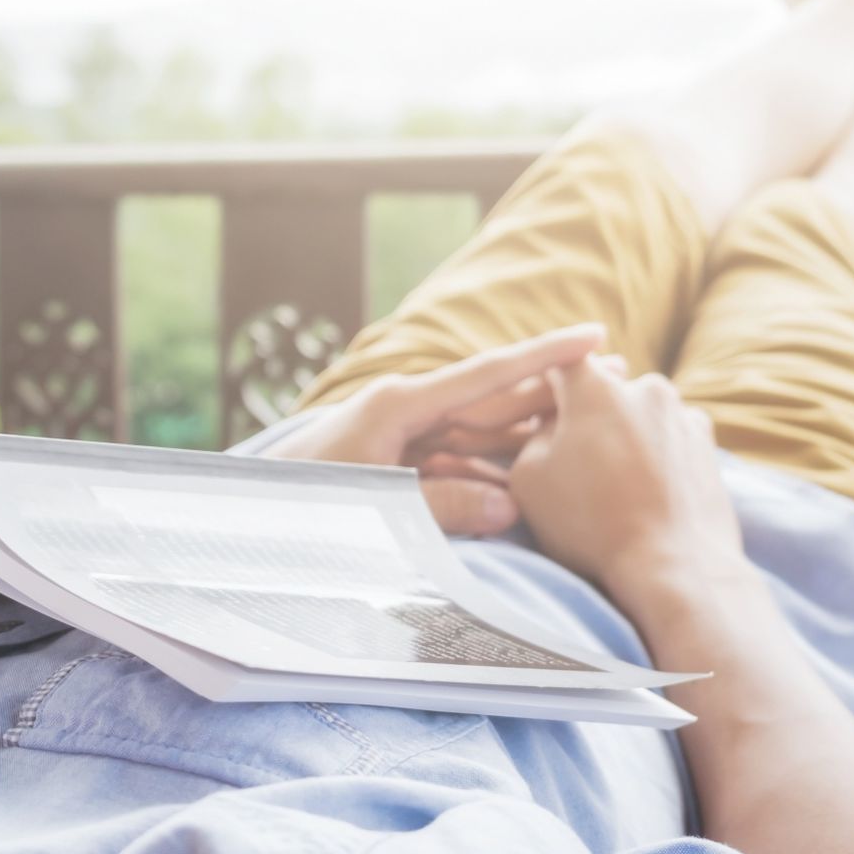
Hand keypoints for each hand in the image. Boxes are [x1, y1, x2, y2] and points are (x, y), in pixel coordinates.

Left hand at [262, 323, 605, 533]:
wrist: (238, 519)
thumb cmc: (296, 509)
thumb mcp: (368, 507)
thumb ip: (438, 508)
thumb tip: (508, 508)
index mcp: (398, 404)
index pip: (486, 374)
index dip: (542, 355)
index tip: (592, 334)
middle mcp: (404, 412)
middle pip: (493, 398)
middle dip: (551, 388)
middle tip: (616, 376)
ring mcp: (401, 439)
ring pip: (481, 435)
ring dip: (531, 430)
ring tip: (590, 420)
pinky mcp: (396, 467)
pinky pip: (458, 466)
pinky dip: (496, 472)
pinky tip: (535, 477)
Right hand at [508, 357, 743, 601]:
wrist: (674, 565)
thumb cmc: (591, 523)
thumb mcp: (529, 478)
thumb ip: (534, 434)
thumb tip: (551, 421)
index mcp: (595, 388)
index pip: (562, 361)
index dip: (548, 383)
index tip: (542, 406)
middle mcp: (645, 388)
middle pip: (606, 390)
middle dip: (589, 416)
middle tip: (576, 460)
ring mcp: (683, 414)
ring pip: (641, 414)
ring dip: (626, 436)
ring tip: (616, 484)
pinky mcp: (709, 444)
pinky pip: (670, 438)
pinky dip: (656, 455)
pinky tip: (647, 492)